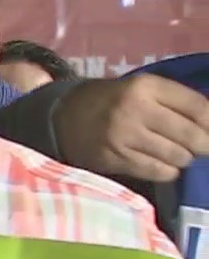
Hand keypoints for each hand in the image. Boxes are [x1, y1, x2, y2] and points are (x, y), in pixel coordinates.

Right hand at [54, 74, 208, 181]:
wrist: (63, 116)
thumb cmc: (112, 101)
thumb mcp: (142, 89)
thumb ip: (176, 102)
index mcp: (145, 87)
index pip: (198, 107)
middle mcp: (135, 110)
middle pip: (192, 135)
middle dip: (203, 145)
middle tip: (201, 147)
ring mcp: (123, 137)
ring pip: (177, 156)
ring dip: (183, 158)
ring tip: (175, 154)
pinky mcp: (114, 158)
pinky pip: (157, 171)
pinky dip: (167, 171)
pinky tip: (161, 164)